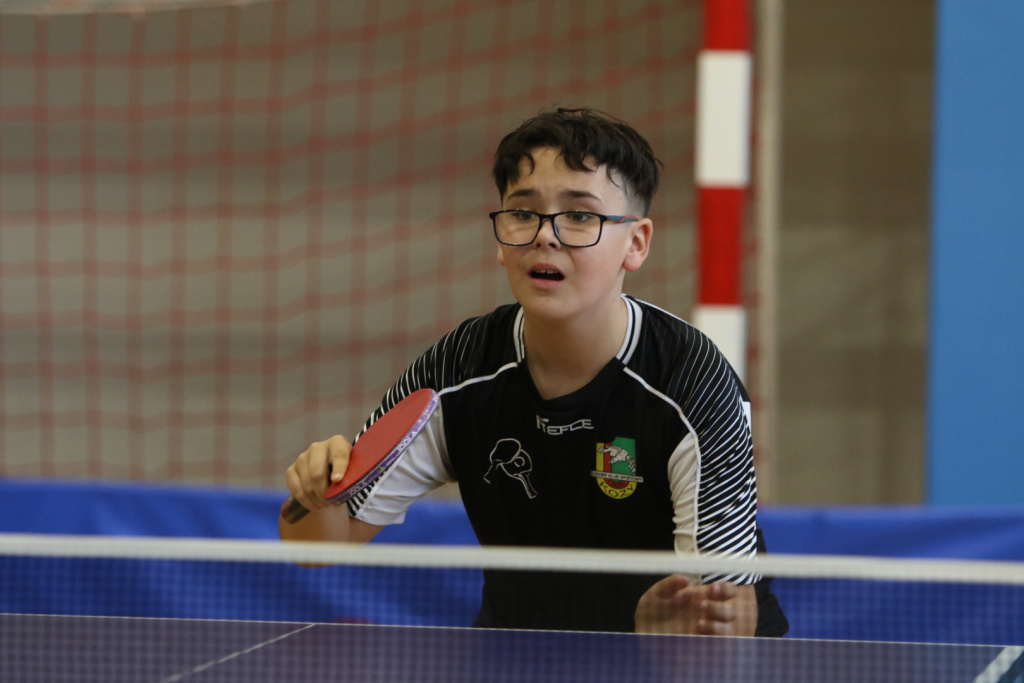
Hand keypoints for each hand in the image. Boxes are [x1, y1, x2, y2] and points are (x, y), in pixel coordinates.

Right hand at [282, 435, 352, 515]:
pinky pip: (295, 489)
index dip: (338, 468)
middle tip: (332, 503)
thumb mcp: (353, 470)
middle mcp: (317, 447)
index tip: (338, 480)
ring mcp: (302, 458)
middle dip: (325, 493)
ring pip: (307, 484)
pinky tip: (315, 504)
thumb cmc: (346, 471)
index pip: (339, 455)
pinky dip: (306, 501)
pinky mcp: (291, 470)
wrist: (330, 471)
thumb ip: (351, 476)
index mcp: (336, 443)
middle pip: (317, 474)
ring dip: (317, 500)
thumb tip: (339, 485)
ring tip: (325, 504)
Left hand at [635, 575, 754, 635]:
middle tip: (701, 605)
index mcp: (703, 598)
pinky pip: (719, 647)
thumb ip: (671, 584)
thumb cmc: (653, 610)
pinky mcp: (703, 647)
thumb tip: (686, 579)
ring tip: (698, 624)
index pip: (727, 592)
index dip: (726, 589)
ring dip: (718, 627)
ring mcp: (708, 633)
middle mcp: (709, 615)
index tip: (712, 589)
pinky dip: (712, 641)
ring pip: (729, 631)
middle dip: (720, 608)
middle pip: (732, 612)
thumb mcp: (658, 593)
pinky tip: (696, 635)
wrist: (644, 633)